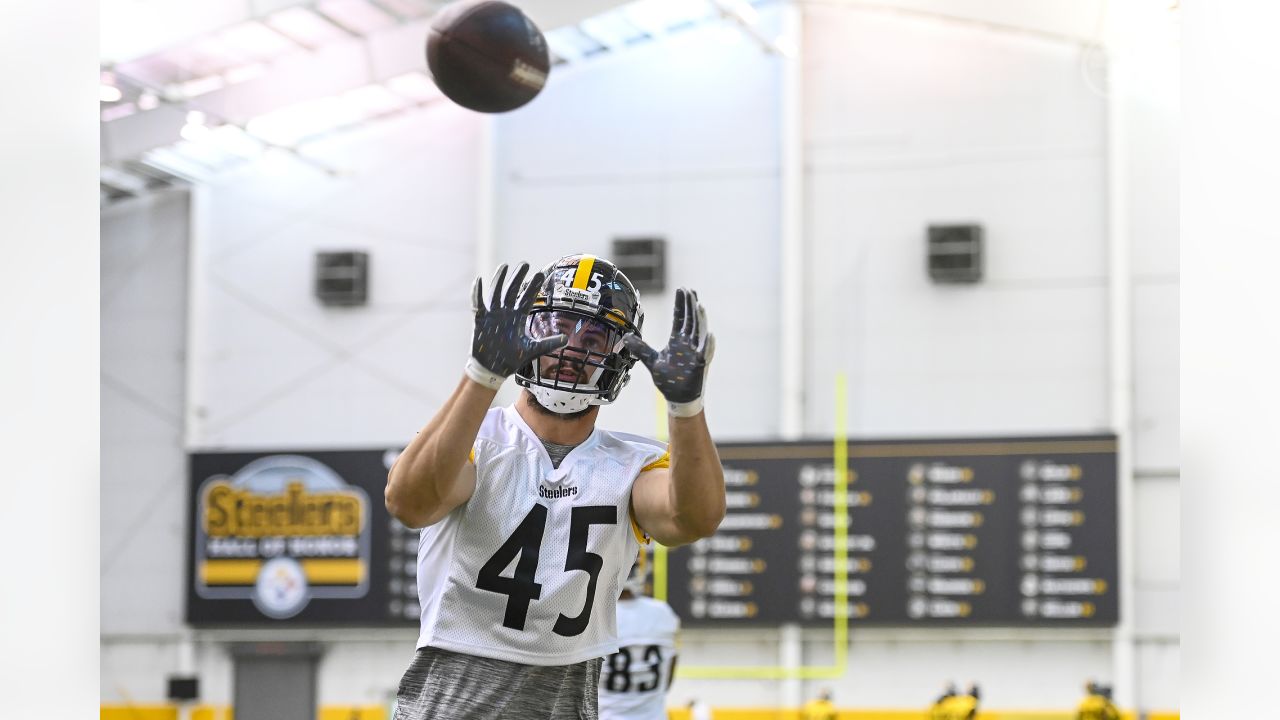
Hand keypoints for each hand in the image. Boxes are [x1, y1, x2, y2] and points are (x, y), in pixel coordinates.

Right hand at [465, 262, 567, 389]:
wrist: (493, 369)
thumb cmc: (511, 359)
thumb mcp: (532, 350)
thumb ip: (548, 343)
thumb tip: (566, 339)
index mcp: (517, 318)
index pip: (526, 298)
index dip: (533, 286)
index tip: (540, 274)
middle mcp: (506, 313)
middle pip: (512, 291)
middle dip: (518, 277)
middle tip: (525, 264)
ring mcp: (492, 315)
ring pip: (496, 293)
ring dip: (499, 280)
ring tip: (504, 266)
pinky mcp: (480, 320)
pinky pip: (477, 304)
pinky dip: (477, 293)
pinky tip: (478, 281)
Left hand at [623, 288, 714, 416]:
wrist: (678, 397)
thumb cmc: (669, 379)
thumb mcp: (652, 361)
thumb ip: (640, 348)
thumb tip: (627, 337)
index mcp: (677, 341)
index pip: (680, 318)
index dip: (681, 304)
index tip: (682, 290)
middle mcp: (688, 344)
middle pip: (690, 320)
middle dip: (690, 305)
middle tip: (689, 290)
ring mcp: (695, 353)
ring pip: (698, 332)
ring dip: (699, 319)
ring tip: (699, 305)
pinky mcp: (700, 365)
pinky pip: (705, 353)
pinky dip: (708, 344)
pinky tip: (710, 334)